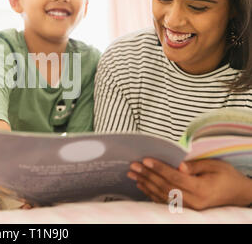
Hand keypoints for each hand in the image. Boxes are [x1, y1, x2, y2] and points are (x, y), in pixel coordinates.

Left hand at [127, 158, 251, 209]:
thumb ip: (195, 165)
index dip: (159, 169)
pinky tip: (141, 184)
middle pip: (165, 187)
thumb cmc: (226, 176)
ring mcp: (189, 208)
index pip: (175, 178)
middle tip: (133, 165)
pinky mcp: (185, 209)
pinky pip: (164, 201)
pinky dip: (150, 193)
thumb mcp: (214, 165)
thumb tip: (179, 165)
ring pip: (162, 195)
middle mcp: (194, 202)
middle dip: (147, 175)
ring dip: (145, 183)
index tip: (145, 160)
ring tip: (132, 173)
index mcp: (201, 189)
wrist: (237, 194)